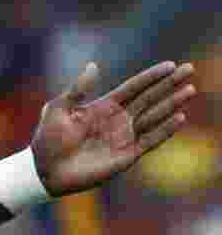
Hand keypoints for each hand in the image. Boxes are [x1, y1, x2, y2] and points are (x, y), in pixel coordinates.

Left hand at [31, 61, 195, 196]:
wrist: (46, 170)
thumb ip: (78, 89)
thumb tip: (93, 65)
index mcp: (103, 106)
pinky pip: (150, 140)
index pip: (134, 88)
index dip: (151, 76)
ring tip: (189, 90)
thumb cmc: (48, 139)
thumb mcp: (58, 108)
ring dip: (172, 104)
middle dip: (169, 85)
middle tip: (190, 69)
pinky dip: (165, 129)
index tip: (170, 64)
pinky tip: (180, 117)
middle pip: (150, 98)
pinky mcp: (127, 155)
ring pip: (154, 117)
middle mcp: (118, 119)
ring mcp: (124, 137)